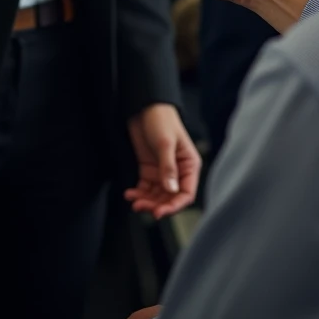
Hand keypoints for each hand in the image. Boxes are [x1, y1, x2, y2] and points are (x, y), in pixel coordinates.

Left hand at [126, 104, 200, 219]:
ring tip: (134, 200)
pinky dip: (138, 193)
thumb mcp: (165, 143)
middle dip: (156, 205)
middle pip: (170, 198)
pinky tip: (130, 193)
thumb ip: (168, 168)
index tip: (160, 212)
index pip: (186, 193)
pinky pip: (145, 188)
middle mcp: (178, 171)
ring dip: (146, 201)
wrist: (144, 107)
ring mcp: (162, 171)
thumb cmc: (161, 120)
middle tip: (142, 207)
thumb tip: (171, 190)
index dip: (174, 205)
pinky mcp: (149, 169)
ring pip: (157, 195)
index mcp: (189, 165)